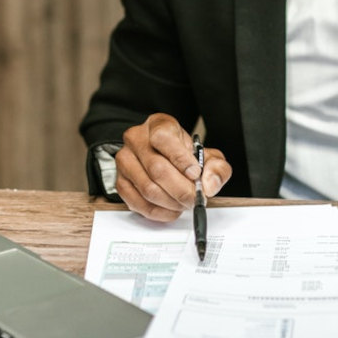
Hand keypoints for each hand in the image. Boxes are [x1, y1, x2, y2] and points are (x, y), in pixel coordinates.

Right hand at [114, 113, 231, 221]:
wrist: (165, 159)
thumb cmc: (185, 156)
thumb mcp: (207, 155)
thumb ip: (216, 168)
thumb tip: (209, 184)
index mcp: (158, 125)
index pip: (163, 138)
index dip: (180, 159)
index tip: (195, 174)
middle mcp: (136, 139)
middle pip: (157, 169)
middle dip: (181, 189)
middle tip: (195, 198)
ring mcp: (125, 161)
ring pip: (148, 189)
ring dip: (171, 202)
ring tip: (185, 203)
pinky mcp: (121, 182)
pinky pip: (139, 204)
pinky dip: (160, 212)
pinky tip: (172, 209)